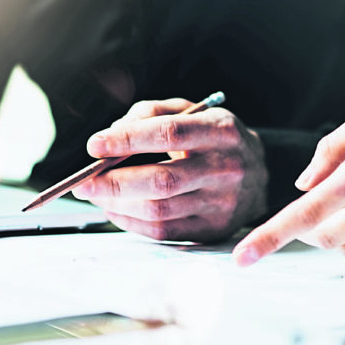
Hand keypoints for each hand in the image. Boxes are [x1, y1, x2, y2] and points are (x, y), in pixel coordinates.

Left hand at [72, 98, 267, 241]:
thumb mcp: (193, 112)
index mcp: (221, 131)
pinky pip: (164, 232)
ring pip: (159, 209)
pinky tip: (115, 209)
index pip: (169, 133)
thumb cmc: (214, 139)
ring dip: (117, 204)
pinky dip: (130, 222)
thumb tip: (112, 134)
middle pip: (162, 180)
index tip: (94, 145)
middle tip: (83, 182)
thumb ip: (151, 112)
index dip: (128, 139)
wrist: (261, 173)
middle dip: (114, 182)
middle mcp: (226, 169)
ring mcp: (222, 204)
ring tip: (94, 194)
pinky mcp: (214, 230)